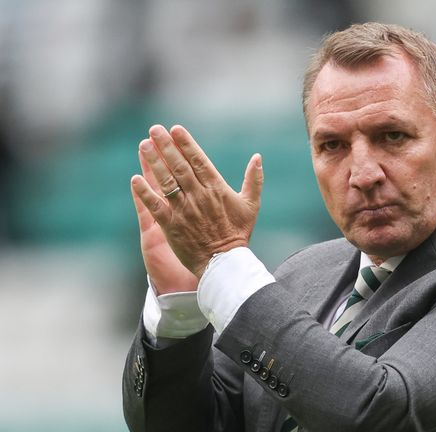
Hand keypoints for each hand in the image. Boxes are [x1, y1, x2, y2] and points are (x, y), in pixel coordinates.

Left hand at [130, 124, 263, 279]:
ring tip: (143, 145)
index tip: (176, 129)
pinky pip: (155, 206)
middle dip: (166, 146)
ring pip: (166, 181)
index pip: (199, 161)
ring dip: (153, 162)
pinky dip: (145, 192)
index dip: (186, 144)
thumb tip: (257, 157)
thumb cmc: (238, 233)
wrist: (224, 262)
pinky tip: (135, 179)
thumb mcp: (251, 205)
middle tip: (154, 129)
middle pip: (179, 166)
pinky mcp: (171, 225)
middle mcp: (199, 196)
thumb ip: (254, 180)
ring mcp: (184, 210)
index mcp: (217, 189)